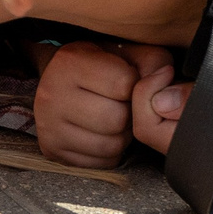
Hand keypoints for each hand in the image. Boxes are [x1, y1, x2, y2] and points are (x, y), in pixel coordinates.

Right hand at [32, 40, 165, 169]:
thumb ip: (153, 63)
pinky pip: (101, 162)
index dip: (135, 84)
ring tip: (114, 118)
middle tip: (122, 103)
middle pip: (116, 119)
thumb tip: (165, 88)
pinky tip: (103, 133)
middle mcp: (52, 94)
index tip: (127, 81)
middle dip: (129, 113)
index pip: (124, 84)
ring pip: (111, 145)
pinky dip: (111, 151)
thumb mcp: (128, 52)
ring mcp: (47, 126)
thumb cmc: (103, 65)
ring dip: (122, 135)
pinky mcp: (51, 150)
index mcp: (70, 62)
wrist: (61, 78)